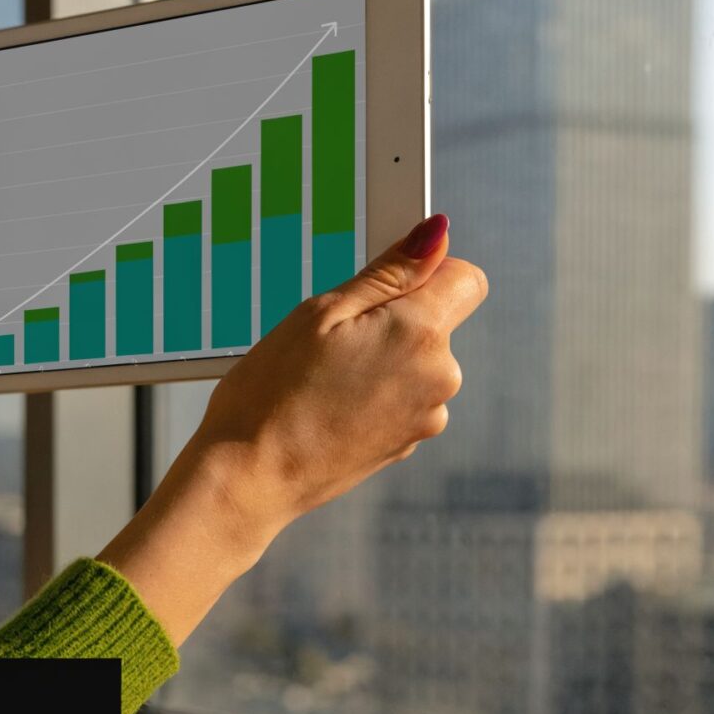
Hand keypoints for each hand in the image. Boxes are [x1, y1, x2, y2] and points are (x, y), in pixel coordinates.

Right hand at [98, 213, 485, 644]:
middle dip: (394, 321)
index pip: (465, 277)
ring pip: (416, 363)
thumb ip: (389, 273)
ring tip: (322, 382)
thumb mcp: (321, 313)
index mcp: (421, 333)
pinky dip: (373, 397)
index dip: (425, 273)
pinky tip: (328, 409)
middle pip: (436, 322)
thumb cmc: (271, 395)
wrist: (249, 479)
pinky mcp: (407, 444)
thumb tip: (436, 234)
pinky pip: (401, 399)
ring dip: (381, 362)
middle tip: (330, 342)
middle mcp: (440, 376)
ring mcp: (427, 416)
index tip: (380, 288)